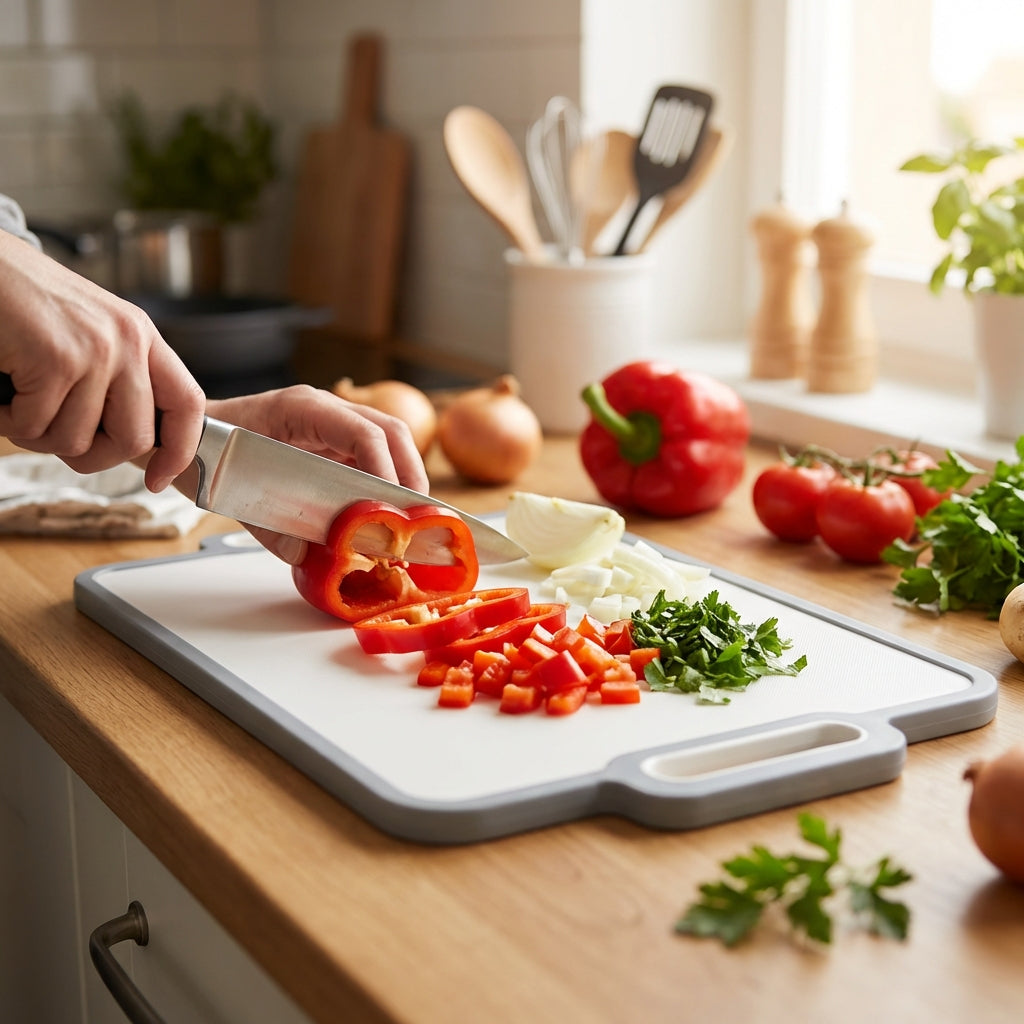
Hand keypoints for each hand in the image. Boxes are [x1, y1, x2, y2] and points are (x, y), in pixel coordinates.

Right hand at [0, 232, 205, 489]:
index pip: (187, 404)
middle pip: (133, 440)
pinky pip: (36, 426)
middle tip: (53, 435)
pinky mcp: (56, 359)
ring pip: (77, 440)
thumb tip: (128, 444)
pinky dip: (9, 421)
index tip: (157, 479)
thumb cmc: (24, 304)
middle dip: (90, 455)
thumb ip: (116, 379)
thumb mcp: (90, 333)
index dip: (179, 451)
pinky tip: (3, 391)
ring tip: (19, 401)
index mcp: (142, 336)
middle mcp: (128, 341)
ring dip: (38, 435)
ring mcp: (96, 350)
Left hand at [205, 385, 429, 564]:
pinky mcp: (334, 443)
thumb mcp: (231, 491)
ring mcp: (333, 425)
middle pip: (391, 433)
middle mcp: (325, 411)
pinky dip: (388, 485)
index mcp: (301, 410)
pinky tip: (387, 514)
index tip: (392, 508)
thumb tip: (307, 553)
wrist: (191, 437)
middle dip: (410, 477)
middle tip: (415, 521)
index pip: (363, 432)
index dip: (386, 469)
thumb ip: (268, 525)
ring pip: (390, 443)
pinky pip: (374, 458)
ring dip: (405, 481)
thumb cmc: (207, 451)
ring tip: (408, 522)